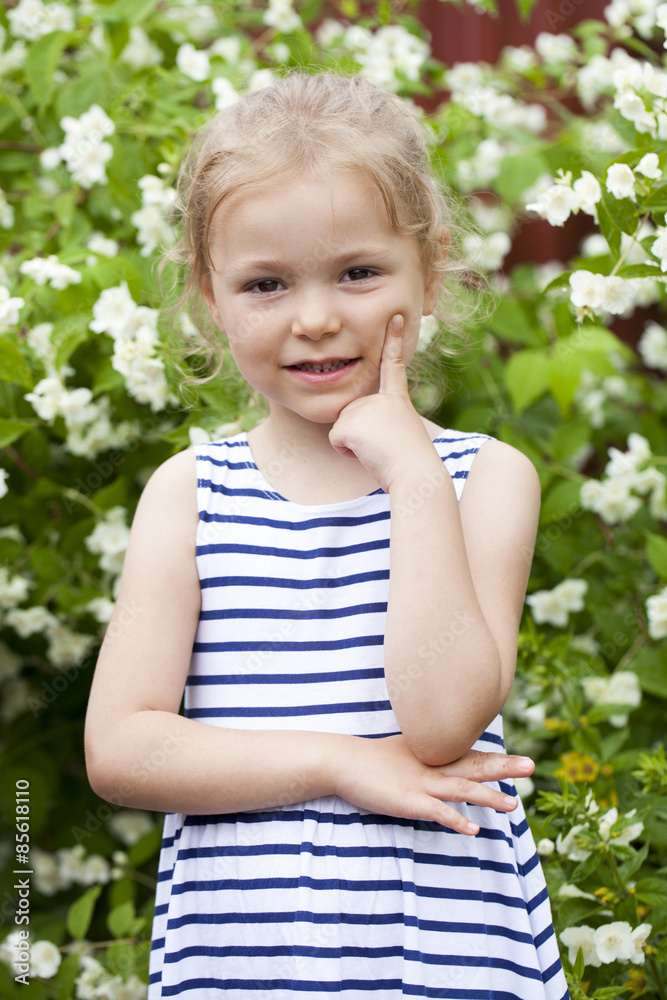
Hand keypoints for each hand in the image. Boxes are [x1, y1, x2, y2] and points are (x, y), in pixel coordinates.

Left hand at [328, 315, 440, 492]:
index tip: (396, 317)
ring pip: (343, 428)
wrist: (416, 474)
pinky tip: (368, 454)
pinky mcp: (350, 423)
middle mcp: (380, 398)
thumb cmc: (410, 465)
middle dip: (361, 435)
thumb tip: (355, 429)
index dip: (394, 340)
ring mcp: (365, 408)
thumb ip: (379, 423)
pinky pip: (336, 440)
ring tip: (379, 451)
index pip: (394, 366)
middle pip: (353, 414)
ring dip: (356, 446)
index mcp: (398, 399)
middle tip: (385, 447)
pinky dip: (347, 452)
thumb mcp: (399, 436)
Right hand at [333, 733, 534, 835]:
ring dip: (489, 797)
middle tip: (532, 767)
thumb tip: (440, 764)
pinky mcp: (409, 801)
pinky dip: (457, 820)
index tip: (522, 761)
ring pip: (462, 788)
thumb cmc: (372, 760)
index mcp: (433, 755)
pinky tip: (474, 829)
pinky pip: (438, 812)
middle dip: (504, 768)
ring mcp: (422, 783)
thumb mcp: (404, 753)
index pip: (471, 756)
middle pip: (475, 766)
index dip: (496, 759)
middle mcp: (432, 767)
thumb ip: (424, 758)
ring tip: (513, 806)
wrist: (343, 761)